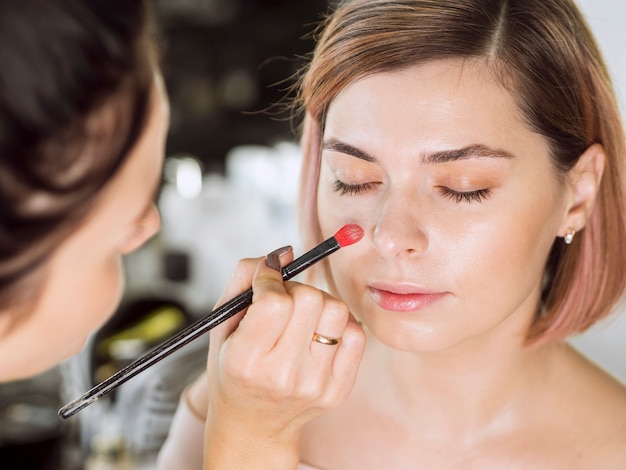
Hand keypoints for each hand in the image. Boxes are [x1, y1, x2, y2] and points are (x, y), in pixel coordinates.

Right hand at [203, 247, 365, 467]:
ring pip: (337, 310)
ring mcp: (315, 385)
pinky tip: (317, 332)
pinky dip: (338, 323)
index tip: (266, 277)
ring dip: (318, 302)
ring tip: (301, 316)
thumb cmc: (233, 367)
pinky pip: (355, 333)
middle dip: (294, 289)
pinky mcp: (339, 390)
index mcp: (245, 361)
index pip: (275, 303)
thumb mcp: (221, 325)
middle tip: (283, 301)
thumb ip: (243, 278)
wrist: (253, 426)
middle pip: (310, 299)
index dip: (271, 279)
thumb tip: (285, 252)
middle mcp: (283, 376)